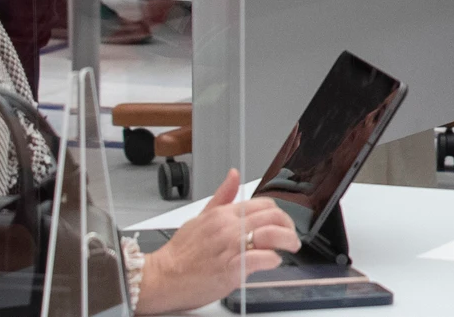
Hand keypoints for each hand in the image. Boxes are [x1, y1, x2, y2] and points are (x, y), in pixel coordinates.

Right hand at [133, 169, 299, 314]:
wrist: (162, 278)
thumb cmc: (179, 253)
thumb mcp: (199, 218)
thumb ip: (221, 197)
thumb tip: (234, 175)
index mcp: (223, 214)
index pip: (264, 205)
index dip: (279, 214)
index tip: (282, 223)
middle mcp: (229, 228)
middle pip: (273, 217)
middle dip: (289, 226)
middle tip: (292, 237)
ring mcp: (231, 247)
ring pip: (272, 234)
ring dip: (288, 240)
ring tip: (290, 247)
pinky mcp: (232, 269)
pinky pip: (263, 258)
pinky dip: (274, 260)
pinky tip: (273, 262)